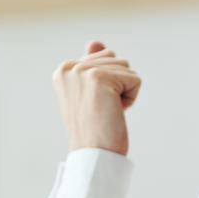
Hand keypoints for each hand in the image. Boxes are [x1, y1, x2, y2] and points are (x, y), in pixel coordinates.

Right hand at [54, 40, 141, 155]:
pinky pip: (135, 79)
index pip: (103, 57)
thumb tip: (96, 42)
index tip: (93, 106)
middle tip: (101, 110)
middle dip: (117, 85)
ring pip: (126, 68)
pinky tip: (115, 112)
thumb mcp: (90, 94)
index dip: (108, 84)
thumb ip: (92, 65)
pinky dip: (131, 98)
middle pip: (115, 59)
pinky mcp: (99, 78)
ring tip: (107, 111)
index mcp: (63, 70)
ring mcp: (83, 72)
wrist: (93, 155)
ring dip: (124, 92)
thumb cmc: (93, 129)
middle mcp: (69, 68)